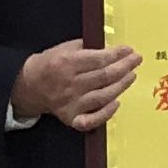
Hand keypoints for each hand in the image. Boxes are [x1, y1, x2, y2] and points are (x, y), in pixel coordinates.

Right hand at [11, 41, 139, 130]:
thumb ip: (87, 47)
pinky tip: (117, 103)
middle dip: (124, 67)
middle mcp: (69, 84)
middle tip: (136, 60)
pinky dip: (106, 114)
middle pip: (104, 77)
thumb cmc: (51, 64)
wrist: (30, 86)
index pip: (98, 59)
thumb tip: (112, 48)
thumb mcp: (65, 48)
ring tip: (131, 76)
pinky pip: (92, 120)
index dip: (117, 54)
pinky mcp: (72, 118)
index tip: (129, 50)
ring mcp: (71, 104)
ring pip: (103, 96)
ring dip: (121, 86)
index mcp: (67, 63)